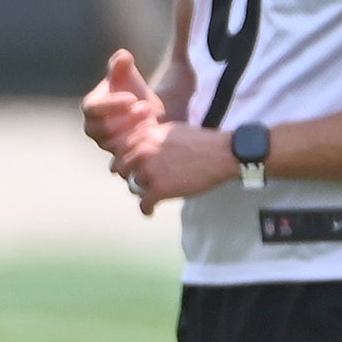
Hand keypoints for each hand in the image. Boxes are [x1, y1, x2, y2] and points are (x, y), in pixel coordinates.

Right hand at [81, 49, 164, 157]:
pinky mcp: (119, 159)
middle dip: (125, 120)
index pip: (92, 108)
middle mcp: (94, 128)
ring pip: (113, 146)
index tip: (133, 97)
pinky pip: (124, 159)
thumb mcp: (131, 77)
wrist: (151, 117)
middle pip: (100, 130)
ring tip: (152, 121)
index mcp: (92, 107)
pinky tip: (153, 135)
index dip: (111, 104)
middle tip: (147, 108)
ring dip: (133, 133)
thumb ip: (124, 65)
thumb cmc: (136, 92)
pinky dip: (139, 147)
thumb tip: (123, 55)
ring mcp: (106, 145)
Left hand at [117, 122, 239, 214]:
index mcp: (145, 136)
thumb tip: (141, 145)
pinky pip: (144, 203)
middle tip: (138, 182)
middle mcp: (142, 152)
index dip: (124, 161)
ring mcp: (149, 171)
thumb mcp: (171, 130)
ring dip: (141, 191)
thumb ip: (152, 137)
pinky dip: (146, 209)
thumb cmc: (201, 141)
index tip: (127, 168)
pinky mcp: (159, 188)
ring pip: (133, 186)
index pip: (121, 150)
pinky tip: (150, 211)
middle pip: (121, 169)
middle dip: (128, 176)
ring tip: (151, 194)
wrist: (221, 154)